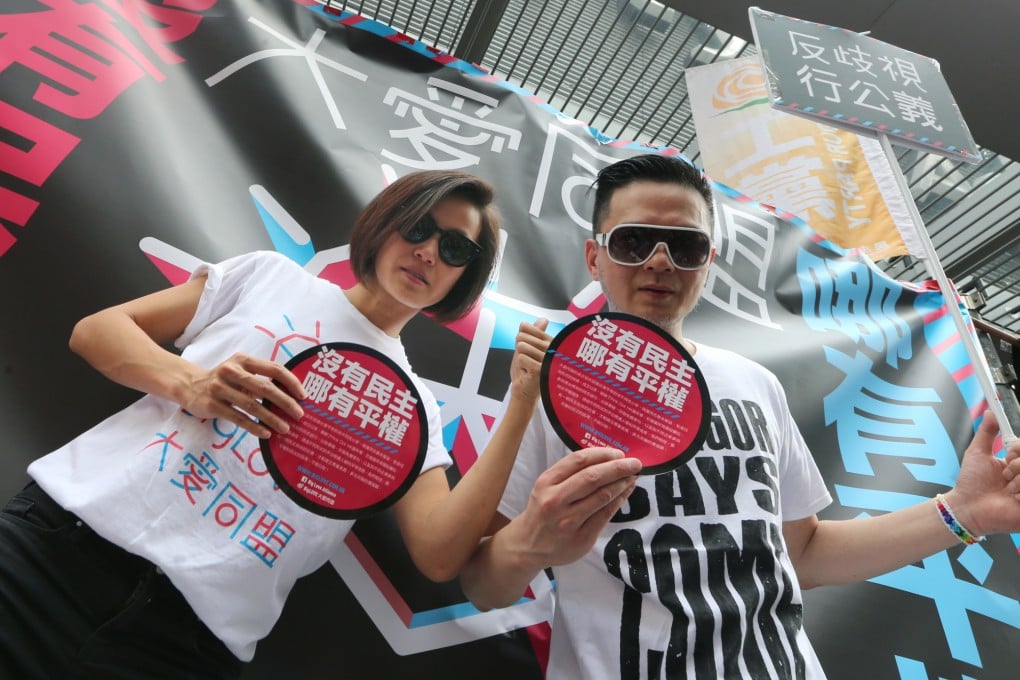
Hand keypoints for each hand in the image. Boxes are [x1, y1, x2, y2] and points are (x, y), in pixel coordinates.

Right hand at [180, 353, 305, 438]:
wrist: (189, 386)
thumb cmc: (224, 380)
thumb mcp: (240, 372)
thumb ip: (260, 379)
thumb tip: (291, 397)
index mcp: (243, 360)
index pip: (273, 368)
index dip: (291, 382)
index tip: (303, 395)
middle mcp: (231, 371)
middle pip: (265, 388)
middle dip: (285, 402)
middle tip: (299, 415)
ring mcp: (220, 388)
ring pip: (252, 406)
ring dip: (271, 418)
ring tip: (285, 428)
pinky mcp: (212, 405)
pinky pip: (238, 418)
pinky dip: (254, 427)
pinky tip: (266, 433)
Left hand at [509, 317, 550, 403]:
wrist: (525, 390)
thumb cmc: (527, 370)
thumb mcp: (528, 348)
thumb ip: (532, 333)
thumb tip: (543, 319)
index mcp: (549, 341)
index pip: (527, 328)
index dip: (520, 338)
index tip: (527, 349)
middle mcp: (551, 348)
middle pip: (522, 336)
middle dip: (519, 350)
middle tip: (527, 360)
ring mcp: (548, 358)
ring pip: (521, 347)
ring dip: (520, 358)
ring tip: (528, 366)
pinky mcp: (541, 368)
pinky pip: (521, 358)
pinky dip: (520, 366)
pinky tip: (528, 372)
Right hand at [509, 447, 641, 569]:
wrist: (528, 546)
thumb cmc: (542, 510)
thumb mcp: (546, 486)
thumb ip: (569, 473)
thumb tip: (605, 459)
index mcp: (546, 483)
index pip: (578, 461)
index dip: (602, 454)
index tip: (618, 453)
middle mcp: (555, 501)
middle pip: (593, 478)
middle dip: (618, 467)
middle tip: (635, 463)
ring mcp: (568, 521)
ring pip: (602, 496)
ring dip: (622, 483)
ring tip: (632, 476)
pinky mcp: (581, 538)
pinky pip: (605, 515)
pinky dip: (619, 500)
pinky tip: (625, 492)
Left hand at [946, 411, 1019, 536]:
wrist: (968, 507)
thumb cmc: (971, 483)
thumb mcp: (978, 452)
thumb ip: (986, 432)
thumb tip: (990, 412)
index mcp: (1018, 463)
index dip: (1019, 449)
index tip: (1008, 453)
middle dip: (1018, 464)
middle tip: (1005, 475)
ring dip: (1019, 480)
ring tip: (1007, 490)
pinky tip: (1014, 499)